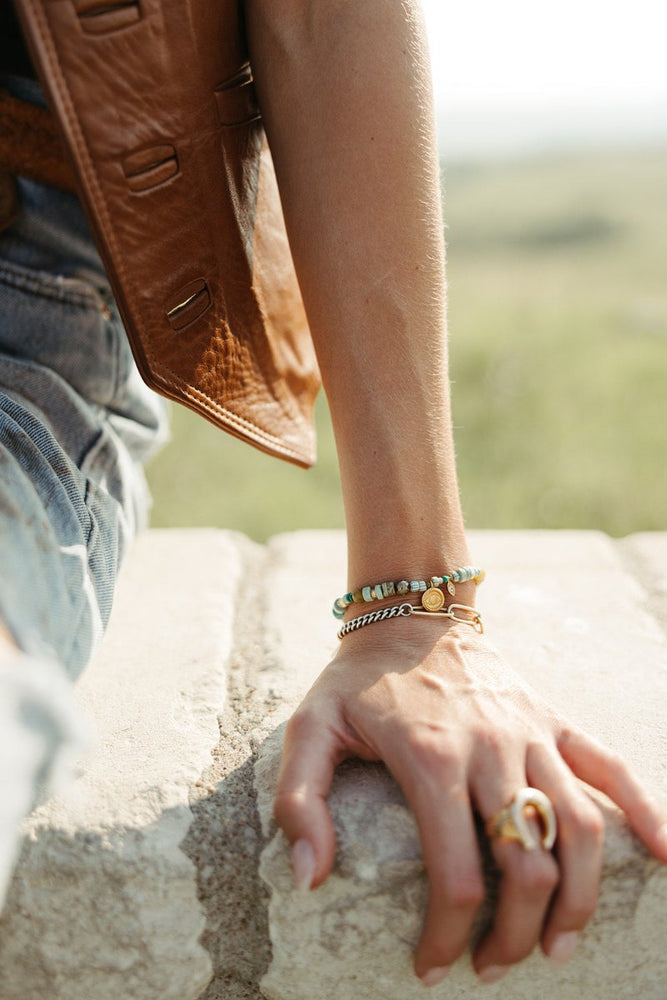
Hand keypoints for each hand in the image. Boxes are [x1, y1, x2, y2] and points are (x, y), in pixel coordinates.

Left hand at [273, 620, 666, 985]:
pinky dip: (645, 810)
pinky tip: (664, 854)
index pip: (457, 874)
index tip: (433, 968)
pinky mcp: (553, 720)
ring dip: (579, 900)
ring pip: (579, 829)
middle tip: (492, 967)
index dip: (448, 937)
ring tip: (561, 947)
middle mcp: (490, 748)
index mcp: (430, 759)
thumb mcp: (309, 729)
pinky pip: (611, 766)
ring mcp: (529, 733)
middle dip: (516, 935)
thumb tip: (309, 880)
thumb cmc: (358, 682)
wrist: (411, 614)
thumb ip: (300, 801)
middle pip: (528, 864)